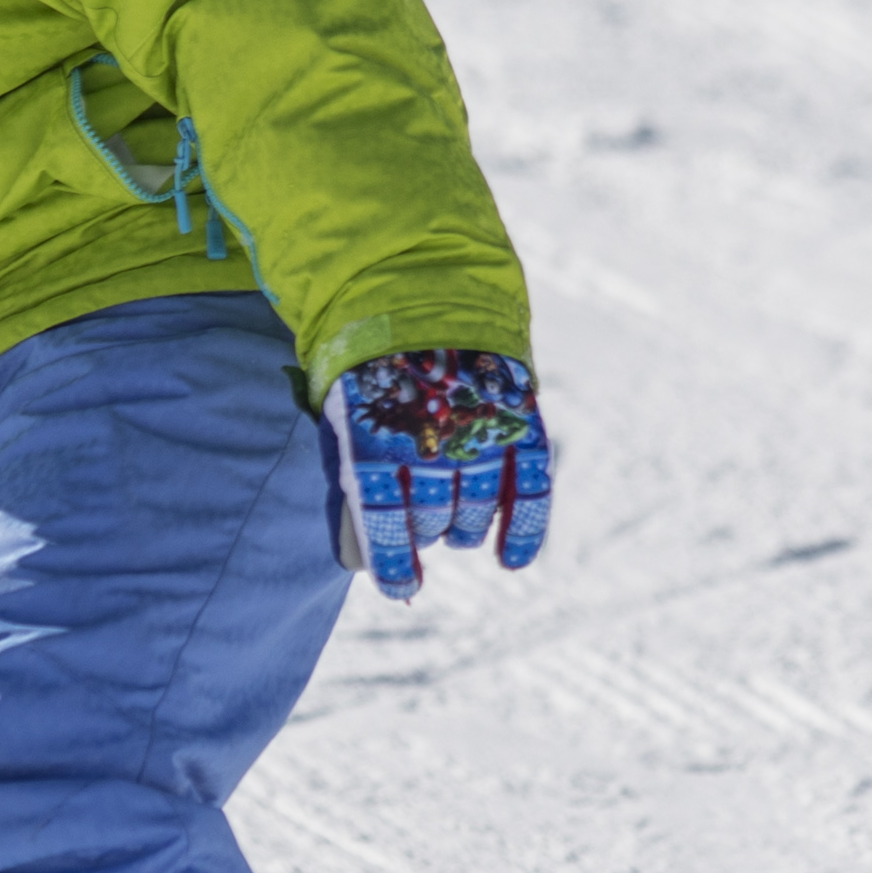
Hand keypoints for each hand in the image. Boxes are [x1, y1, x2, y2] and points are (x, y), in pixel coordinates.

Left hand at [315, 348, 554, 601]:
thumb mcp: (343, 418)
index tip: (400, 586)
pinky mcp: (518, 421)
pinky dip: (523, 531)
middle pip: (430, 521)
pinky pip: (528, 491)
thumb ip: (350, 486)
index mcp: (374, 437)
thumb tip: (355, 563)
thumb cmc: (370, 367)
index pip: (383, 524)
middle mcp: (430, 440)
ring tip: (453, 522)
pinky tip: (511, 559)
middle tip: (420, 521)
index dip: (392, 564)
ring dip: (462, 530)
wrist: (419, 285)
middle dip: (424, 532)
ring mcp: (478, 432)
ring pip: (473, 515)